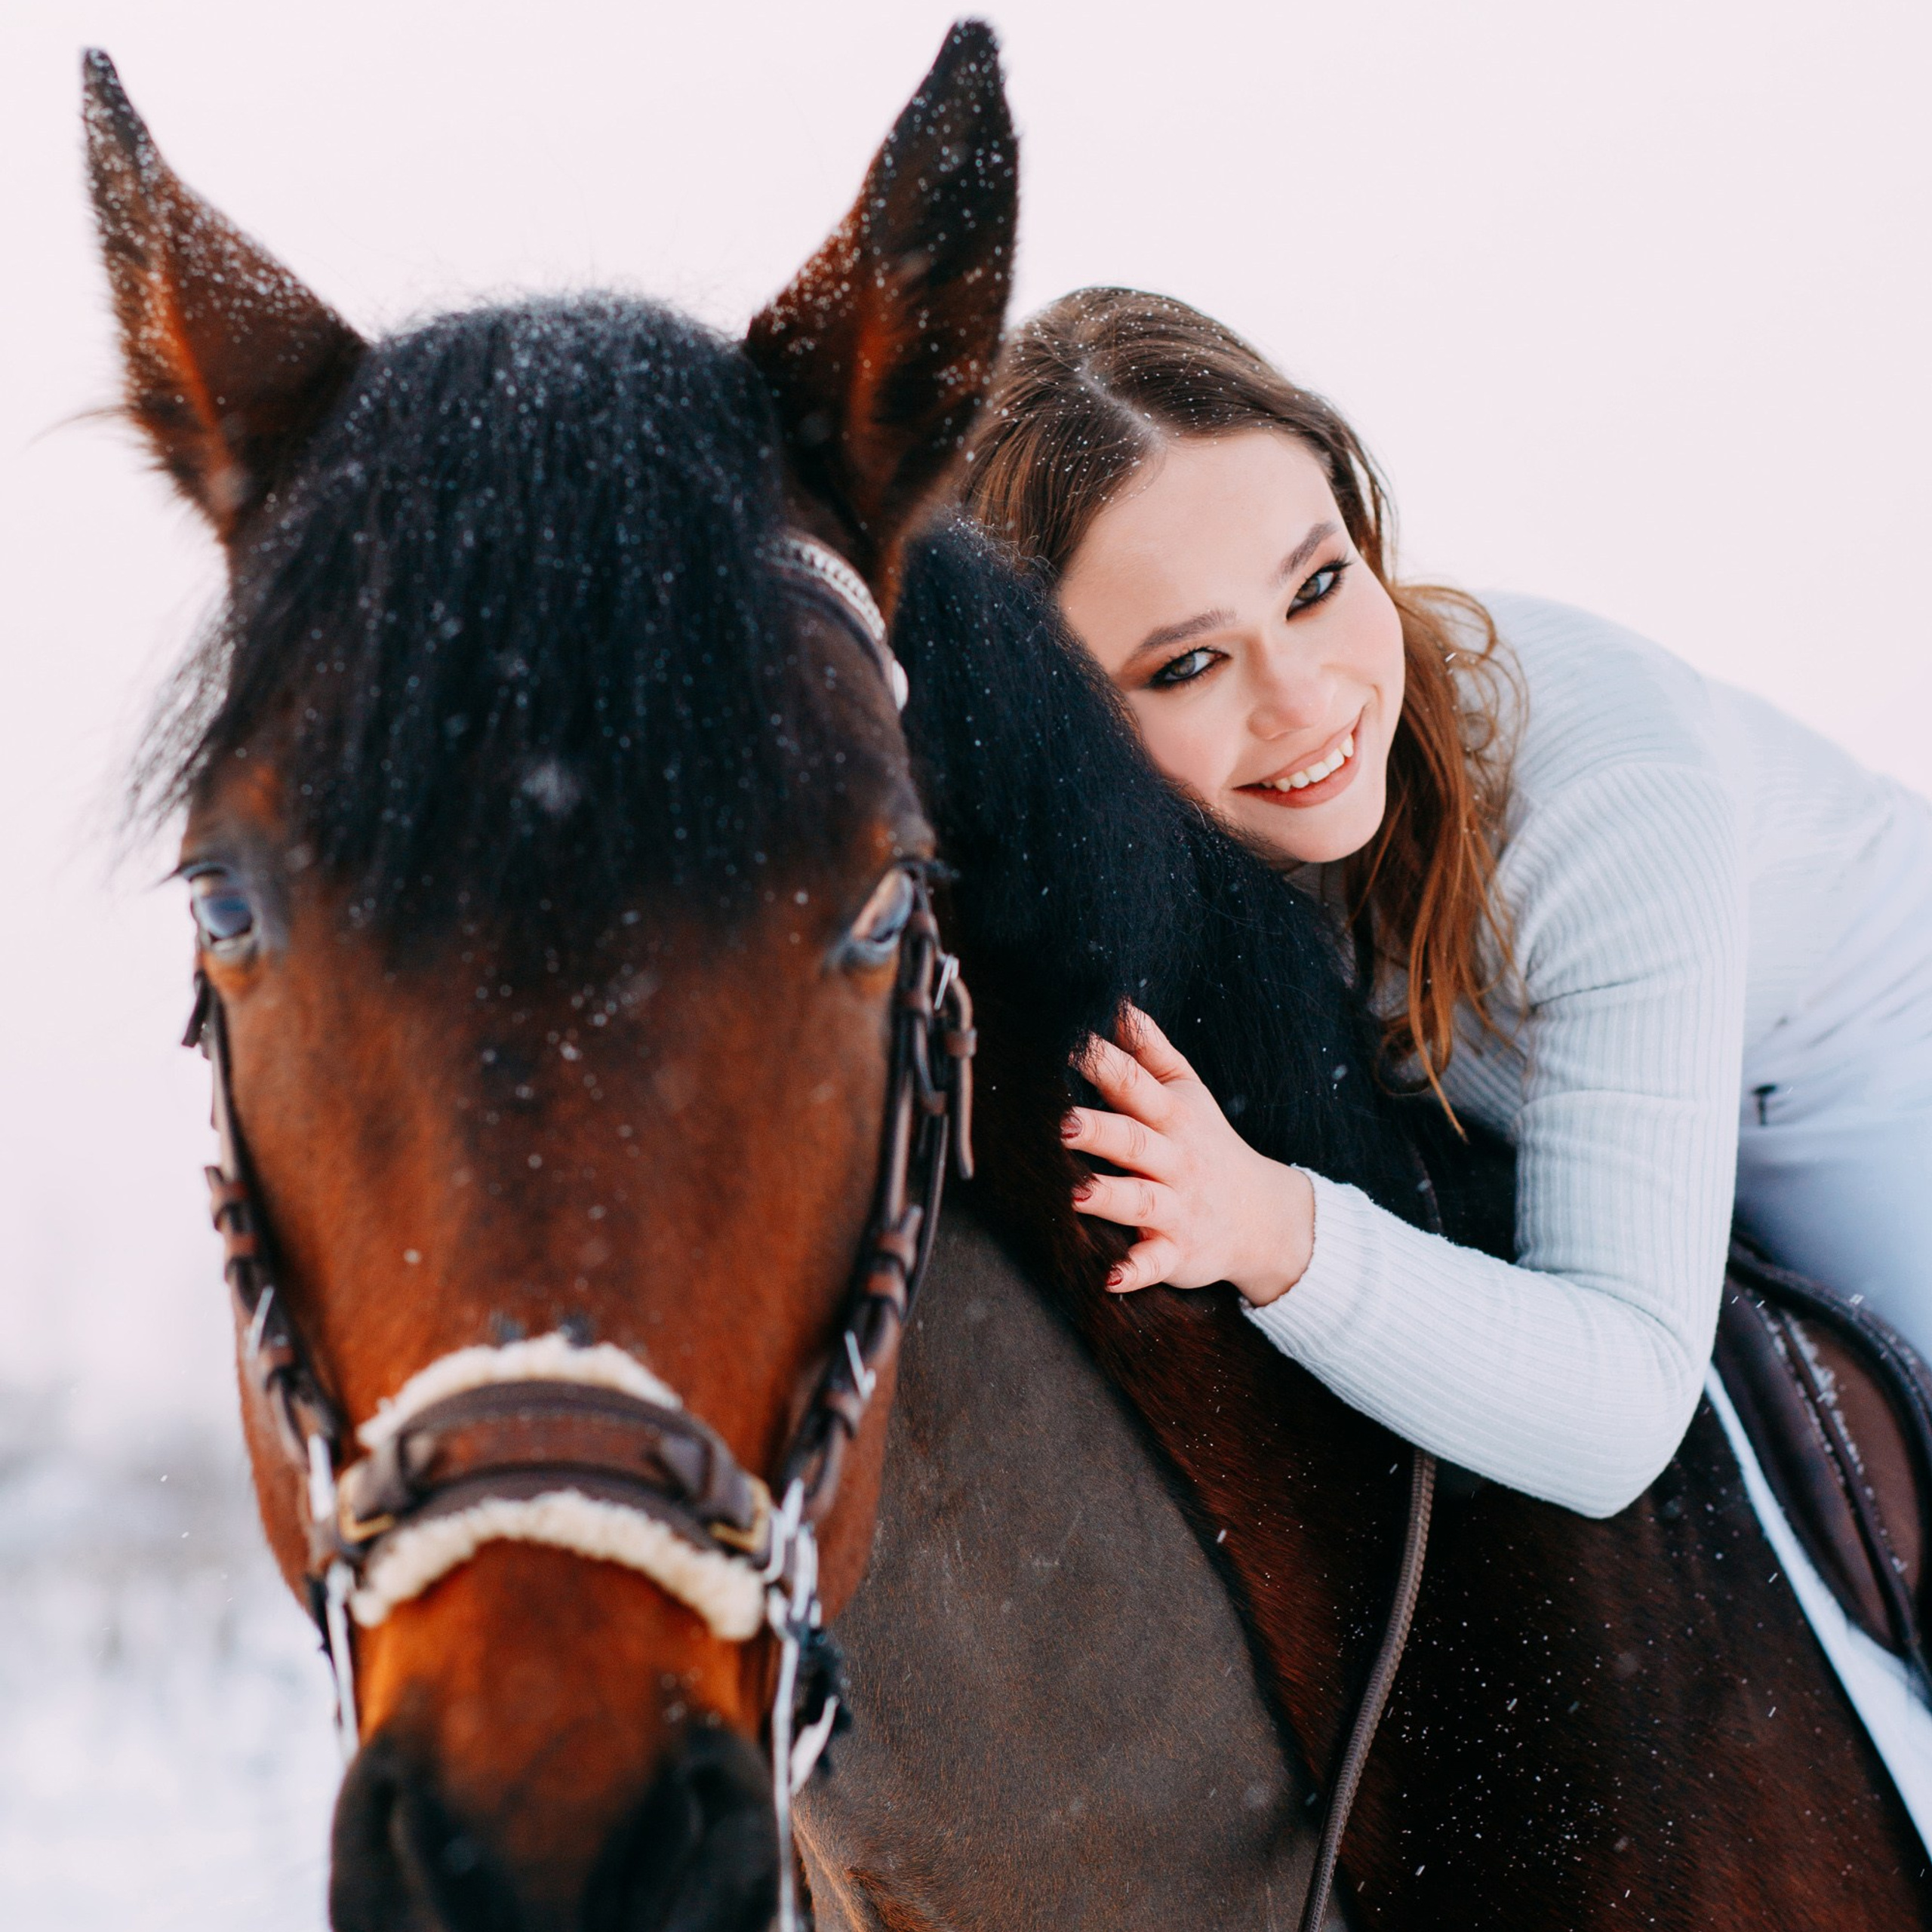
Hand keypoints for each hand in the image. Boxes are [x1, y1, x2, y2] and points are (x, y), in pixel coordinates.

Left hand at [1062, 1003, 1314, 1302]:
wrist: (1263, 1217)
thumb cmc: (1207, 1144)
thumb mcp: (1187, 1093)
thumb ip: (1151, 1050)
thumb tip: (1118, 1002)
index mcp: (1171, 1117)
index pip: (1135, 1085)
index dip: (1102, 1064)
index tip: (1067, 1043)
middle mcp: (1174, 1160)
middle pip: (1133, 1142)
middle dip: (1099, 1131)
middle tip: (1061, 1123)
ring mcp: (1177, 1208)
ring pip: (1141, 1201)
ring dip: (1109, 1197)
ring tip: (1076, 1193)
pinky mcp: (1178, 1252)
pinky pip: (1156, 1263)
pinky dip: (1136, 1270)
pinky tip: (1110, 1277)